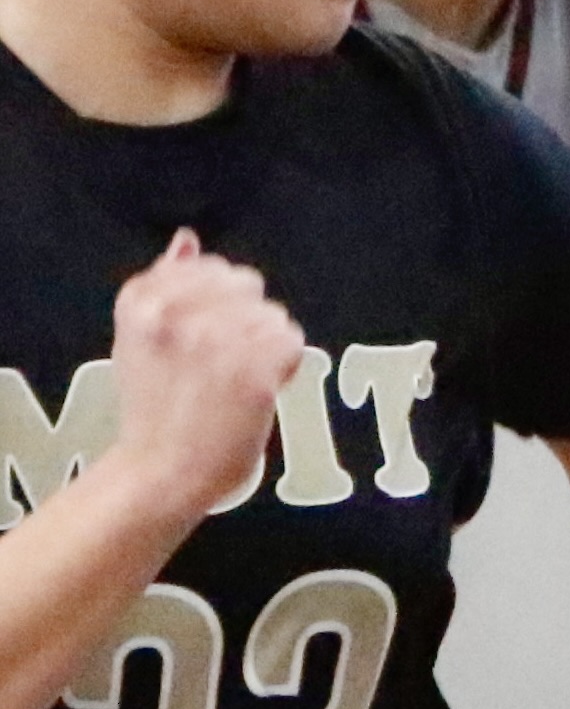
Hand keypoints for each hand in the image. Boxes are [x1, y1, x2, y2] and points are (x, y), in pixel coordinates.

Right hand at [102, 233, 304, 514]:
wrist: (160, 469)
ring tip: (236, 377)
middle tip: (223, 360)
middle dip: (246, 316)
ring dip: (266, 344)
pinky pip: (290, 342)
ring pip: (273, 314)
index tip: (205, 334)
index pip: (210, 266)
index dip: (220, 300)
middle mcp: (174, 313)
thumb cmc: (154, 406)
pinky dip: (284, 365)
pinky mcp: (251, 372)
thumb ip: (165, 283)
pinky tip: (260, 387)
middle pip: (247, 284)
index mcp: (141, 300)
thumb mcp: (139, 337)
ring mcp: (214, 341)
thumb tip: (187, 239)